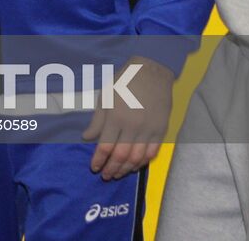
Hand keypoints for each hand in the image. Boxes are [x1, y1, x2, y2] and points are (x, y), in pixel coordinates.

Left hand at [83, 57, 172, 179]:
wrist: (152, 71)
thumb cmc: (124, 82)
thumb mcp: (105, 96)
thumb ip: (97, 120)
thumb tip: (86, 138)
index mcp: (115, 116)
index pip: (105, 146)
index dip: (98, 160)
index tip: (94, 168)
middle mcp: (132, 126)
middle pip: (120, 156)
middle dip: (111, 169)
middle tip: (105, 176)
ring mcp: (148, 130)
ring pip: (136, 158)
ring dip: (126, 169)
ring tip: (118, 174)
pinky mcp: (161, 130)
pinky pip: (152, 153)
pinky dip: (142, 162)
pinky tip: (135, 166)